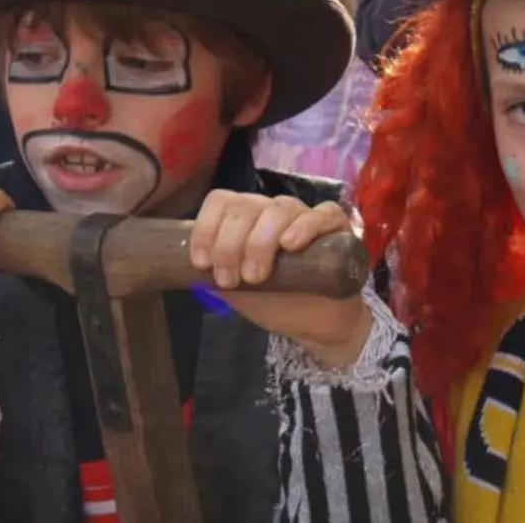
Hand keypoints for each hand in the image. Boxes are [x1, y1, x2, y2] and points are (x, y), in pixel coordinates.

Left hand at [189, 192, 371, 368]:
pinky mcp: (336, 227)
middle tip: (230, 279)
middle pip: (246, 206)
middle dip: (230, 244)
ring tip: (255, 275)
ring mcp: (305, 215)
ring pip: (279, 208)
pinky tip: (291, 244)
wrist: (314, 323)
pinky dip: (306, 225)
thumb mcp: (237, 290)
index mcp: (246, 219)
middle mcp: (272, 211)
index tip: (201, 262)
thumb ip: (216, 274)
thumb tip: (188, 268)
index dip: (207, 227)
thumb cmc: (275, 301)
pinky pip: (323, 213)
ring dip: (261, 241)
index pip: (222, 201)